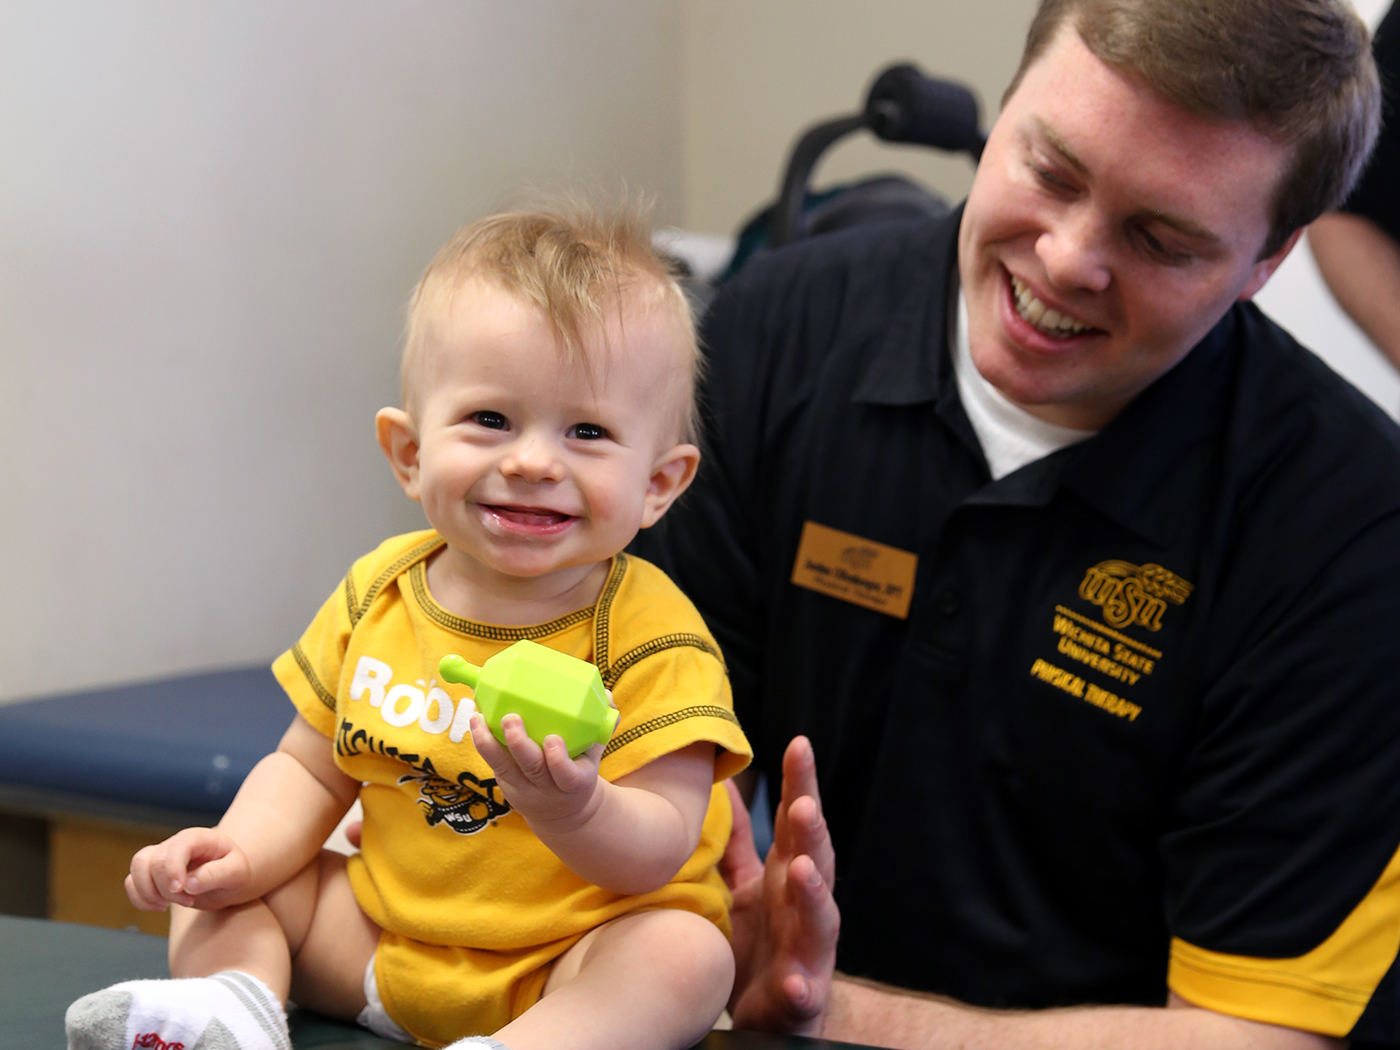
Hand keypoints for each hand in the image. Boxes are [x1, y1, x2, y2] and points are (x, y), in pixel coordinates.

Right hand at [125, 826, 251, 911]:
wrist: (230, 877)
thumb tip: (190, 884)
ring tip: (169, 905)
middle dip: (166, 888)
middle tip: (190, 901)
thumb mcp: (237, 873)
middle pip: (153, 861)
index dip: (173, 869)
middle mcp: (177, 843)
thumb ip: (217, 875)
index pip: (176, 847)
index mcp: (198, 838)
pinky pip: (132, 882)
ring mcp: (162, 857)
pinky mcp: (152, 873)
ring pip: (137, 866)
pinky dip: (139, 898)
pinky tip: (159, 907)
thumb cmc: (236, 872)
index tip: (181, 890)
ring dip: (148, 892)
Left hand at [469, 712, 604, 831]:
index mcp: (576, 781)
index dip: (558, 760)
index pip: (567, 775)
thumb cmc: (579, 771)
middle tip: (511, 718)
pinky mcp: (506, 784)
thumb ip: (602, 727)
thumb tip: (608, 695)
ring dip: (490, 742)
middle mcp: (548, 788)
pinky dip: (483, 742)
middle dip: (520, 744)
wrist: (564, 813)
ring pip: (504, 767)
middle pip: (532, 769)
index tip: (553, 739)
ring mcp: (524, 788)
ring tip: (481, 717)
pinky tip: (477, 721)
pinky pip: (493, 763)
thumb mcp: (595, 756)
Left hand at [724, 736, 839, 1035]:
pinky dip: (800, 986)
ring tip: (805, 870)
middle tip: (804, 804)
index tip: (799, 744)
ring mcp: (807, 953)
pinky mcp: (799, 998)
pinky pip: (802, 992)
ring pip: (819, 920)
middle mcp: (804, 908)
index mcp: (789, 877)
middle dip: (813, 834)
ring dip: (815, 895)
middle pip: (816, 862)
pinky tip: (795, 981)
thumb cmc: (763, 945)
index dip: (801, 784)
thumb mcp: (747, 886)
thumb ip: (739, 840)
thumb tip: (726, 784)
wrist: (772, 1019)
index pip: (797, 823)